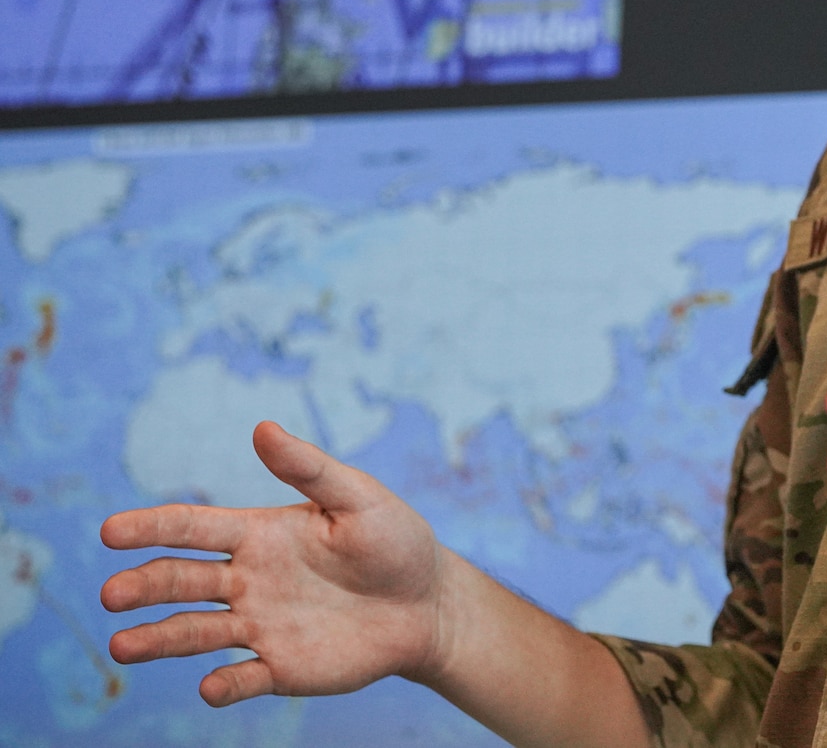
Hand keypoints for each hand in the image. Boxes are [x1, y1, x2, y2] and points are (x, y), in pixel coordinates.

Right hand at [101, 421, 447, 706]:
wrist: (428, 604)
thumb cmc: (395, 541)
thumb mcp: (359, 497)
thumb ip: (309, 468)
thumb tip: (261, 427)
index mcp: (260, 534)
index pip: (193, 527)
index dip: (152, 527)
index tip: (110, 532)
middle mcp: (248, 580)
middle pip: (181, 581)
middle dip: (143, 586)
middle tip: (112, 594)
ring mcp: (259, 625)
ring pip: (195, 633)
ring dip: (158, 640)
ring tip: (122, 646)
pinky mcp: (280, 668)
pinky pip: (243, 680)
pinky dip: (224, 685)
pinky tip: (214, 686)